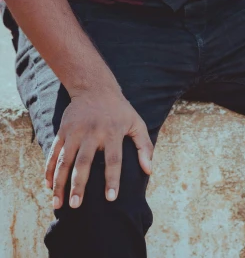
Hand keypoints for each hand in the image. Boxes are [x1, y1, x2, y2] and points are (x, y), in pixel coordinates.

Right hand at [44, 86, 153, 209]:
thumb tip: (149, 170)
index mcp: (112, 132)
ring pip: (65, 160)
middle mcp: (93, 132)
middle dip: (78, 184)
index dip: (112, 179)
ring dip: (60, 182)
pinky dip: (49, 169)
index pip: (113, 159)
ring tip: (58, 203)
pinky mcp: (63, 130)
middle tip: (76, 205)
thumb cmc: (119, 110)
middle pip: (84, 162)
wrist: (95, 87)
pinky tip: (48, 186)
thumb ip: (144, 146)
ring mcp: (75, 131)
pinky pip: (54, 152)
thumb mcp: (136, 123)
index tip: (111, 198)